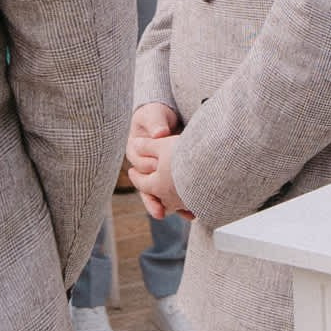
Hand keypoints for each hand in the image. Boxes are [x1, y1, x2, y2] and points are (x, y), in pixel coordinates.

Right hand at [126, 100, 185, 221]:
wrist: (168, 117)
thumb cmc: (157, 115)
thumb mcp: (154, 115)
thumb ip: (156, 124)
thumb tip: (161, 133)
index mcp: (135, 153)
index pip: (141, 166)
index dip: (150, 168)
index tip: (159, 166)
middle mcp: (145, 168)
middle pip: (147, 189)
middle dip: (154, 201)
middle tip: (160, 212)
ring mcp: (159, 175)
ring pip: (162, 196)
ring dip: (172, 208)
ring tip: (185, 216)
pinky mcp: (172, 178)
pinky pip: (175, 195)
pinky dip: (185, 204)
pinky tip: (195, 211)